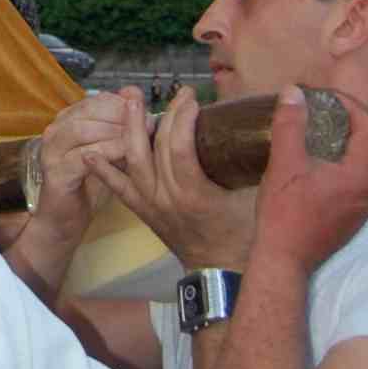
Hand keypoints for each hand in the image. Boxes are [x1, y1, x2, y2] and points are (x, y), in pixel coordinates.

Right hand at [31, 88, 146, 252]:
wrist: (66, 219)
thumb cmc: (90, 183)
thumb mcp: (111, 151)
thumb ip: (121, 127)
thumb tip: (136, 94)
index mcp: (68, 119)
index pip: (97, 100)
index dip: (124, 104)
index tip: (148, 114)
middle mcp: (56, 129)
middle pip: (90, 110)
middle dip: (122, 116)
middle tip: (149, 127)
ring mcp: (52, 150)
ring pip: (83, 130)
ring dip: (115, 133)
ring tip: (139, 142)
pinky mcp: (55, 171)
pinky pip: (82, 157)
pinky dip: (106, 154)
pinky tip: (125, 158)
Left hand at [79, 85, 259, 269]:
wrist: (221, 275)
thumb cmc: (245, 237)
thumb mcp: (261, 201)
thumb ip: (268, 165)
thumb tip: (278, 127)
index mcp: (194, 193)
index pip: (179, 145)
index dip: (183, 116)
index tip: (192, 97)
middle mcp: (167, 198)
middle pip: (156, 147)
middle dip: (163, 114)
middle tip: (175, 93)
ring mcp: (151, 205)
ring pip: (132, 162)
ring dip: (129, 130)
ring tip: (130, 103)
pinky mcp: (144, 213)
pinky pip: (119, 189)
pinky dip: (103, 170)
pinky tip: (88, 153)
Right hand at [252, 85, 367, 275]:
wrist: (283, 259)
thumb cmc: (284, 211)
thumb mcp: (284, 163)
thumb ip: (291, 125)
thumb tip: (294, 92)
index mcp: (358, 177)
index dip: (353, 108)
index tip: (329, 99)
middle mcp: (367, 195)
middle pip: (367, 149)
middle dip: (347, 125)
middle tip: (322, 112)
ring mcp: (360, 212)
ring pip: (359, 168)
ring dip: (342, 147)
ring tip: (315, 136)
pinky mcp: (349, 223)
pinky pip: (351, 185)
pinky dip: (338, 168)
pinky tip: (314, 167)